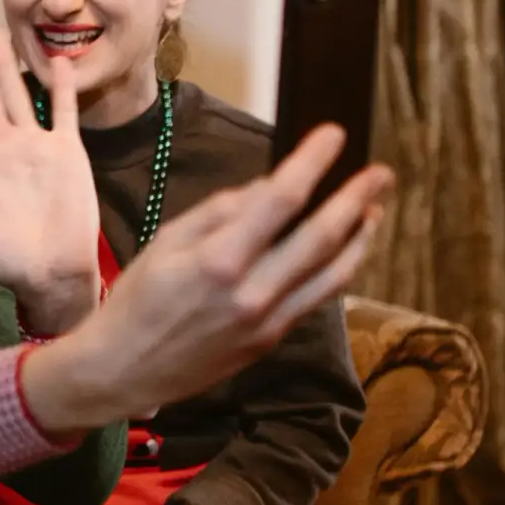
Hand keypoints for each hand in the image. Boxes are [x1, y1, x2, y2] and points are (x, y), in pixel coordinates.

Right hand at [25, 124, 390, 429]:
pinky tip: (343, 251)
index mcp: (219, 260)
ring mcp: (267, 321)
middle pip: (321, 238)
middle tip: (381, 173)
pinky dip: (336, 270)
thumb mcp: (164, 243)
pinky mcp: (270, 340)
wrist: (123, 369)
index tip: (333, 136)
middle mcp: (252, 292)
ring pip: (332, 275)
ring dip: (359, 239)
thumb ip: (218, 213)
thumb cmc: (136, 301)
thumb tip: (266, 190)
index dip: (312, 164)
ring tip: (374, 211)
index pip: (281, 201)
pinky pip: (315, 298)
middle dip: (355, 201)